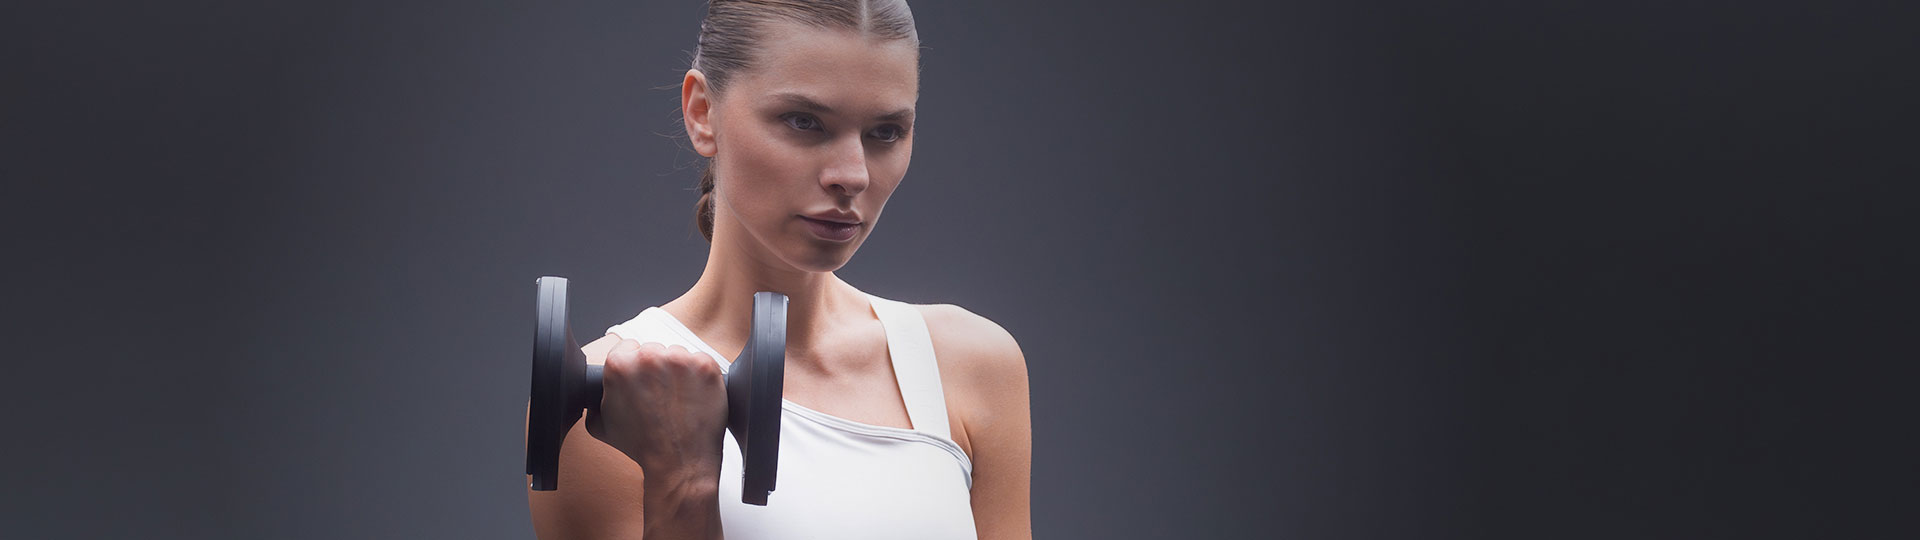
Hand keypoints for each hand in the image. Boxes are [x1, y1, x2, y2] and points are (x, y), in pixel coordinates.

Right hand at [585, 339, 728, 478]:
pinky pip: (701, 363)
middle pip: (653, 350)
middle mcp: (649, 357)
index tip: (642, 380)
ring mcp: (681, 360)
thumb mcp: (601, 426)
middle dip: (656, 368)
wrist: (678, 462)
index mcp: (619, 365)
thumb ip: (594, 402)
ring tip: (677, 400)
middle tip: (660, 395)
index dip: (633, 366)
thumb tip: (593, 397)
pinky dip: (700, 378)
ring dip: (679, 372)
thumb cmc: (641, 446)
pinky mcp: (705, 367)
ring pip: (678, 355)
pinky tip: (694, 398)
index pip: (626, 347)